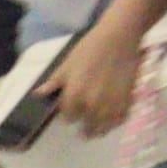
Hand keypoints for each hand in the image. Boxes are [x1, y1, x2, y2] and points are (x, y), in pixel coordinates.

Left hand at [52, 20, 142, 137]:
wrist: (119, 38)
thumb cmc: (89, 48)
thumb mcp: (67, 64)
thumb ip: (54, 82)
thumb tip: (38, 95)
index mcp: (74, 96)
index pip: (68, 118)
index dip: (69, 115)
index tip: (71, 111)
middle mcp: (92, 105)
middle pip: (87, 127)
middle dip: (84, 126)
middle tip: (84, 125)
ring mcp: (111, 105)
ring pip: (104, 127)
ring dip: (100, 129)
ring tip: (97, 129)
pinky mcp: (128, 100)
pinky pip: (121, 119)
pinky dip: (116, 122)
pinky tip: (113, 120)